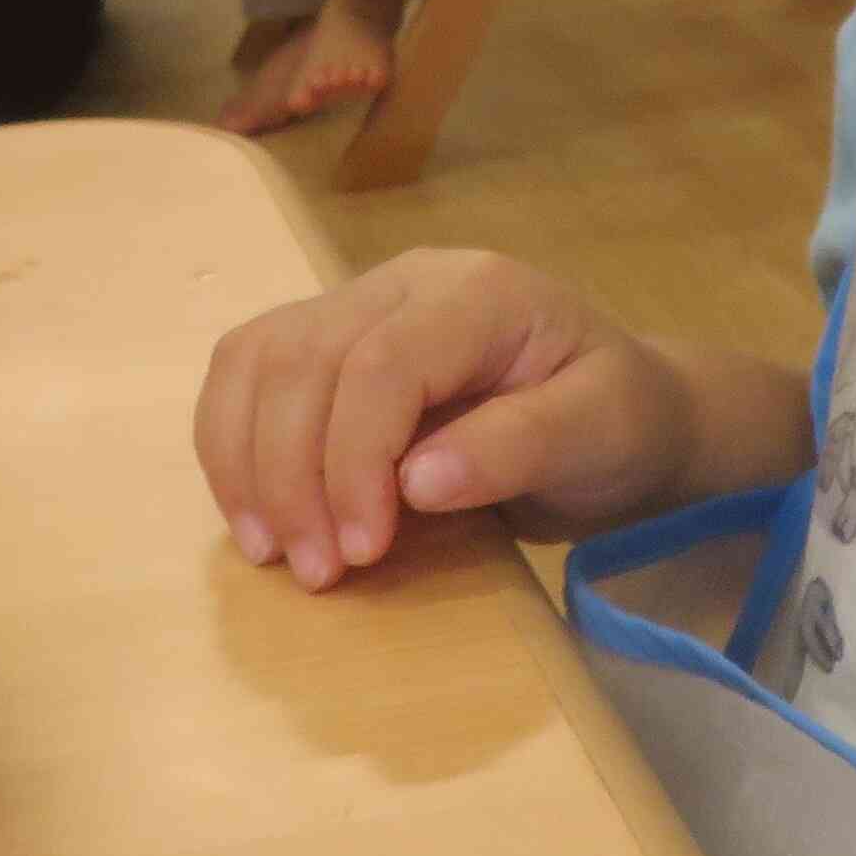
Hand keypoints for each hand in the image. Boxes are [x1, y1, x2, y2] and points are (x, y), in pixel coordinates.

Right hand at [193, 247, 706, 586]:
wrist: (623, 412)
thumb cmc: (620, 423)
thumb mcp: (602, 435)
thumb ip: (517, 447)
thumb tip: (415, 483)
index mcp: (476, 293)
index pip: (380, 362)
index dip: (354, 460)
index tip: (364, 552)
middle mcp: (404, 283)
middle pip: (303, 358)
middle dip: (292, 474)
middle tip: (318, 572)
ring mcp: (358, 305)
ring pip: (257, 358)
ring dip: (247, 460)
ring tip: (272, 552)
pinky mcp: (329, 344)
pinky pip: (249, 373)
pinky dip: (233, 444)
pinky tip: (253, 515)